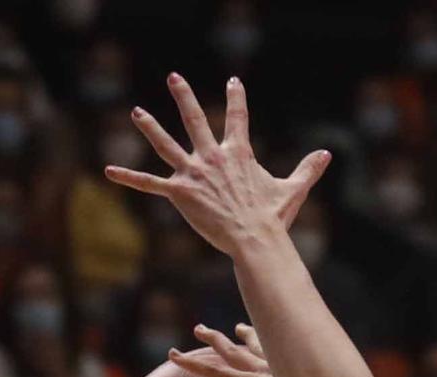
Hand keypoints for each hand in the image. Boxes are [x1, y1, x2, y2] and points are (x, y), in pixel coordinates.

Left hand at [106, 74, 329, 257]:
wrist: (254, 238)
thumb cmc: (273, 217)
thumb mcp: (292, 190)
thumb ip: (307, 170)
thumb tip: (327, 155)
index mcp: (238, 153)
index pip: (237, 118)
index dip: (236, 99)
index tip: (234, 82)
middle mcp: (213, 156)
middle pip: (195, 119)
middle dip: (183, 96)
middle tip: (173, 77)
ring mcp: (194, 172)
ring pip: (167, 144)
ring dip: (151, 127)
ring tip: (137, 112)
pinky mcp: (179, 192)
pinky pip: (150, 183)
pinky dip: (129, 177)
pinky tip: (109, 170)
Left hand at [170, 323, 300, 376]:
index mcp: (287, 374)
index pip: (268, 351)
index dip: (254, 339)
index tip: (243, 331)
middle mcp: (274, 367)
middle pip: (250, 345)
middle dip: (235, 335)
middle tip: (216, 330)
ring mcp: (258, 373)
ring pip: (228, 352)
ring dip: (210, 340)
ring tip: (194, 334)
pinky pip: (213, 371)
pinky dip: (192, 365)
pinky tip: (175, 358)